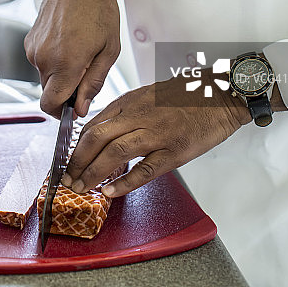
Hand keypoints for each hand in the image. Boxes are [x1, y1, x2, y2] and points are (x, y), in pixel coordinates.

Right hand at [24, 0, 119, 118]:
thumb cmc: (99, 8)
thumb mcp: (109, 49)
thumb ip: (94, 82)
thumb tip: (82, 107)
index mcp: (64, 62)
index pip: (50, 105)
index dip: (63, 112)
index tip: (76, 108)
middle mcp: (43, 57)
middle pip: (49, 92)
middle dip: (66, 90)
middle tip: (86, 70)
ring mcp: (33, 47)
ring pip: (45, 76)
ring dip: (61, 72)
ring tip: (80, 49)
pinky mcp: (29, 38)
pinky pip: (40, 60)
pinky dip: (53, 58)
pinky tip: (68, 40)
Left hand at [62, 73, 250, 197]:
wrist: (220, 95)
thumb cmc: (186, 97)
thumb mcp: (149, 95)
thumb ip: (125, 111)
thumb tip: (101, 129)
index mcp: (132, 101)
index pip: (94, 123)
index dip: (76, 145)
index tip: (68, 160)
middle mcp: (140, 115)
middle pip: (97, 137)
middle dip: (78, 161)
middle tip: (67, 178)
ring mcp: (157, 133)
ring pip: (115, 152)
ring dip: (93, 172)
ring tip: (81, 188)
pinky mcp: (175, 150)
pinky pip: (145, 169)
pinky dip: (125, 182)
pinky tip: (111, 192)